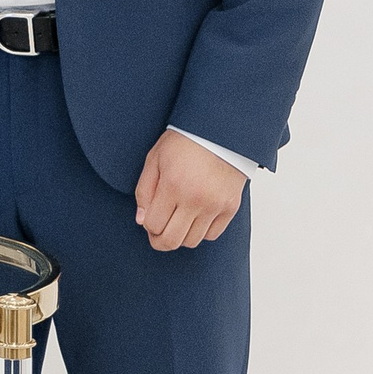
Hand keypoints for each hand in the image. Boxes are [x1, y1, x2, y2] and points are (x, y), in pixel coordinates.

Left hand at [133, 131, 245, 250]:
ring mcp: (215, 205)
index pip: (154, 225)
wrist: (219, 131)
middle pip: (172, 241)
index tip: (149, 218)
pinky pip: (212, 235)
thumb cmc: (183, 141)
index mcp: (173, 185)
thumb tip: (142, 220)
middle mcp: (195, 199)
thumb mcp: (155, 158)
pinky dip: (201, 232)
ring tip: (176, 221)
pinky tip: (195, 217)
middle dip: (159, 241)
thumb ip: (144, 190)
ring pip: (192, 241)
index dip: (147, 225)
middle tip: (157, 232)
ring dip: (180, 236)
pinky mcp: (230, 208)